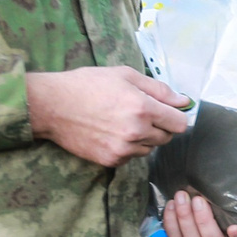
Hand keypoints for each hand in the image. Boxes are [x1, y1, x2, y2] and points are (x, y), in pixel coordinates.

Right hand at [26, 66, 193, 167]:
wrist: (52, 106)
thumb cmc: (87, 85)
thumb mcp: (125, 75)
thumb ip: (159, 89)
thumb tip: (184, 102)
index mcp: (143, 108)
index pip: (179, 123)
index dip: (175, 116)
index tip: (166, 112)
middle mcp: (136, 132)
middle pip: (166, 138)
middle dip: (159, 126)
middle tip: (138, 113)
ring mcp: (123, 149)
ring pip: (149, 148)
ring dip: (143, 138)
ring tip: (121, 122)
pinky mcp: (111, 160)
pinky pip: (131, 156)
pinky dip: (127, 147)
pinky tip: (111, 133)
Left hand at [161, 189, 236, 236]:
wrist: (190, 196)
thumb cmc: (212, 195)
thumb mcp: (224, 193)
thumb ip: (229, 194)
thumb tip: (225, 180)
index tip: (234, 227)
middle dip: (204, 221)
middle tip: (198, 200)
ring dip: (185, 219)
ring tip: (181, 197)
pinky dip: (171, 222)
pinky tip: (172, 204)